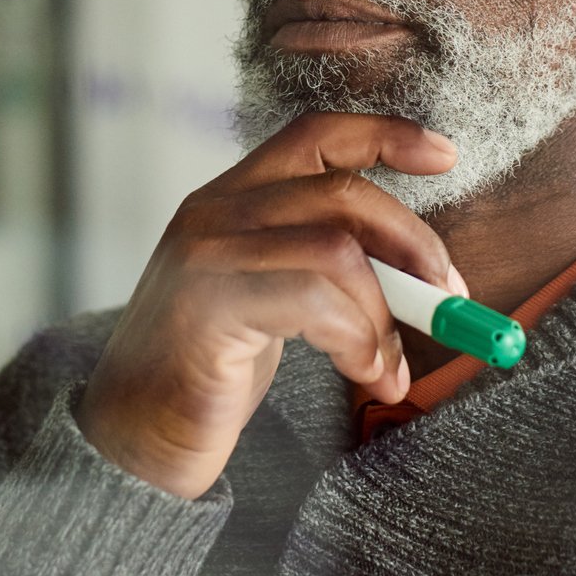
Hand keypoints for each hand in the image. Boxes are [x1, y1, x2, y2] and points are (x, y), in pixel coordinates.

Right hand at [75, 112, 462, 498]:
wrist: (129, 441)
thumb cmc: (206, 376)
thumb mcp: (270, 303)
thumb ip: (327, 273)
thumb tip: (427, 280)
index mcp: (230, 199)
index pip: (314, 134)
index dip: (385, 134)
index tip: (446, 156)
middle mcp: (214, 211)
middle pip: (343, 192)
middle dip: (415, 246)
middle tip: (446, 302)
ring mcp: (206, 254)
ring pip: (337, 250)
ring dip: (385, 315)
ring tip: (388, 369)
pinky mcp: (210, 305)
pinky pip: (315, 300)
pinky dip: (361, 341)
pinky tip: (365, 376)